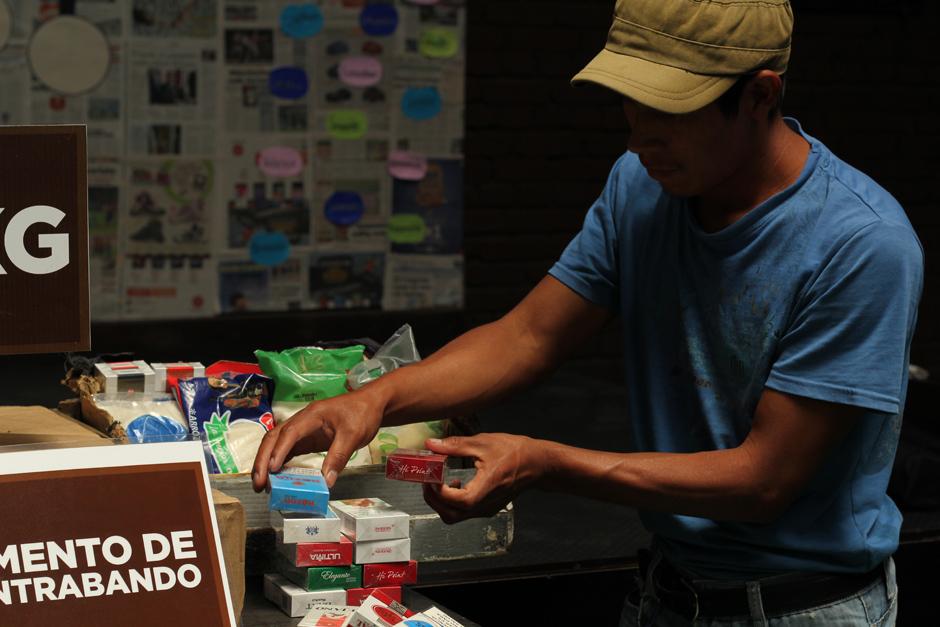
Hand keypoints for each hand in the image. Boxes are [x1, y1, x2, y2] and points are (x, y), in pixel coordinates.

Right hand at [251, 389, 383, 491]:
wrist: (371, 404)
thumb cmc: (362, 413)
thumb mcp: (354, 435)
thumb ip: (339, 456)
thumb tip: (326, 482)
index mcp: (312, 415)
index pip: (290, 432)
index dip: (280, 450)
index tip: (273, 469)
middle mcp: (302, 421)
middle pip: (275, 437)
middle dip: (263, 459)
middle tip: (258, 483)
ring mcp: (303, 430)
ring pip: (277, 444)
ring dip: (267, 462)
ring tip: (262, 485)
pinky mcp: (307, 438)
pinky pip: (289, 450)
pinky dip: (279, 463)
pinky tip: (275, 478)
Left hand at [422, 433, 548, 523]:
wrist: (536, 463)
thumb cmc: (514, 451)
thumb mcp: (482, 443)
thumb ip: (455, 445)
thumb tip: (431, 444)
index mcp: (486, 488)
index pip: (457, 500)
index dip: (439, 491)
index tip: (431, 475)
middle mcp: (485, 504)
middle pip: (451, 515)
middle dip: (433, 500)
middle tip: (427, 480)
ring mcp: (486, 509)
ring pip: (456, 516)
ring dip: (441, 503)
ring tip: (437, 482)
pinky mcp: (487, 508)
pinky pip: (464, 513)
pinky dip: (452, 502)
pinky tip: (454, 484)